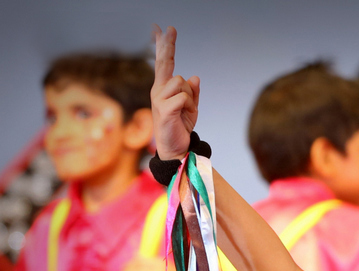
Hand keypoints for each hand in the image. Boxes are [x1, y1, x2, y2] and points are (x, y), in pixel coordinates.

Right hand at [151, 25, 199, 159]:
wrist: (176, 148)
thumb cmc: (180, 126)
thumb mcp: (190, 107)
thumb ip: (192, 92)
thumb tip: (194, 76)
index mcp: (163, 88)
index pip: (163, 63)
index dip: (164, 46)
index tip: (164, 30)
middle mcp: (158, 90)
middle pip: (165, 63)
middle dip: (168, 45)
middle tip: (171, 28)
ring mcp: (159, 99)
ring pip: (182, 82)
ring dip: (191, 97)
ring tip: (187, 111)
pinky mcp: (165, 109)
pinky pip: (184, 97)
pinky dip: (190, 106)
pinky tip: (186, 115)